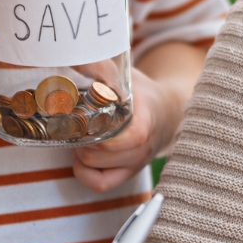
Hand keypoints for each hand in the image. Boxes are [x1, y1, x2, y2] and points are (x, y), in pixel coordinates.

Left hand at [72, 68, 179, 192]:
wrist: (167, 112)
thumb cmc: (142, 93)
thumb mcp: (129, 77)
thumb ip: (107, 71)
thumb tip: (77, 58)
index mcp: (143, 124)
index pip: (116, 139)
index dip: (92, 130)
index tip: (81, 115)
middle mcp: (141, 149)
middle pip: (96, 155)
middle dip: (79, 140)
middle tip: (75, 125)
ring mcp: (135, 164)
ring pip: (95, 171)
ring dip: (81, 155)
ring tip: (80, 138)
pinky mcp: (128, 174)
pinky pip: (100, 184)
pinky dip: (85, 174)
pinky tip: (84, 156)